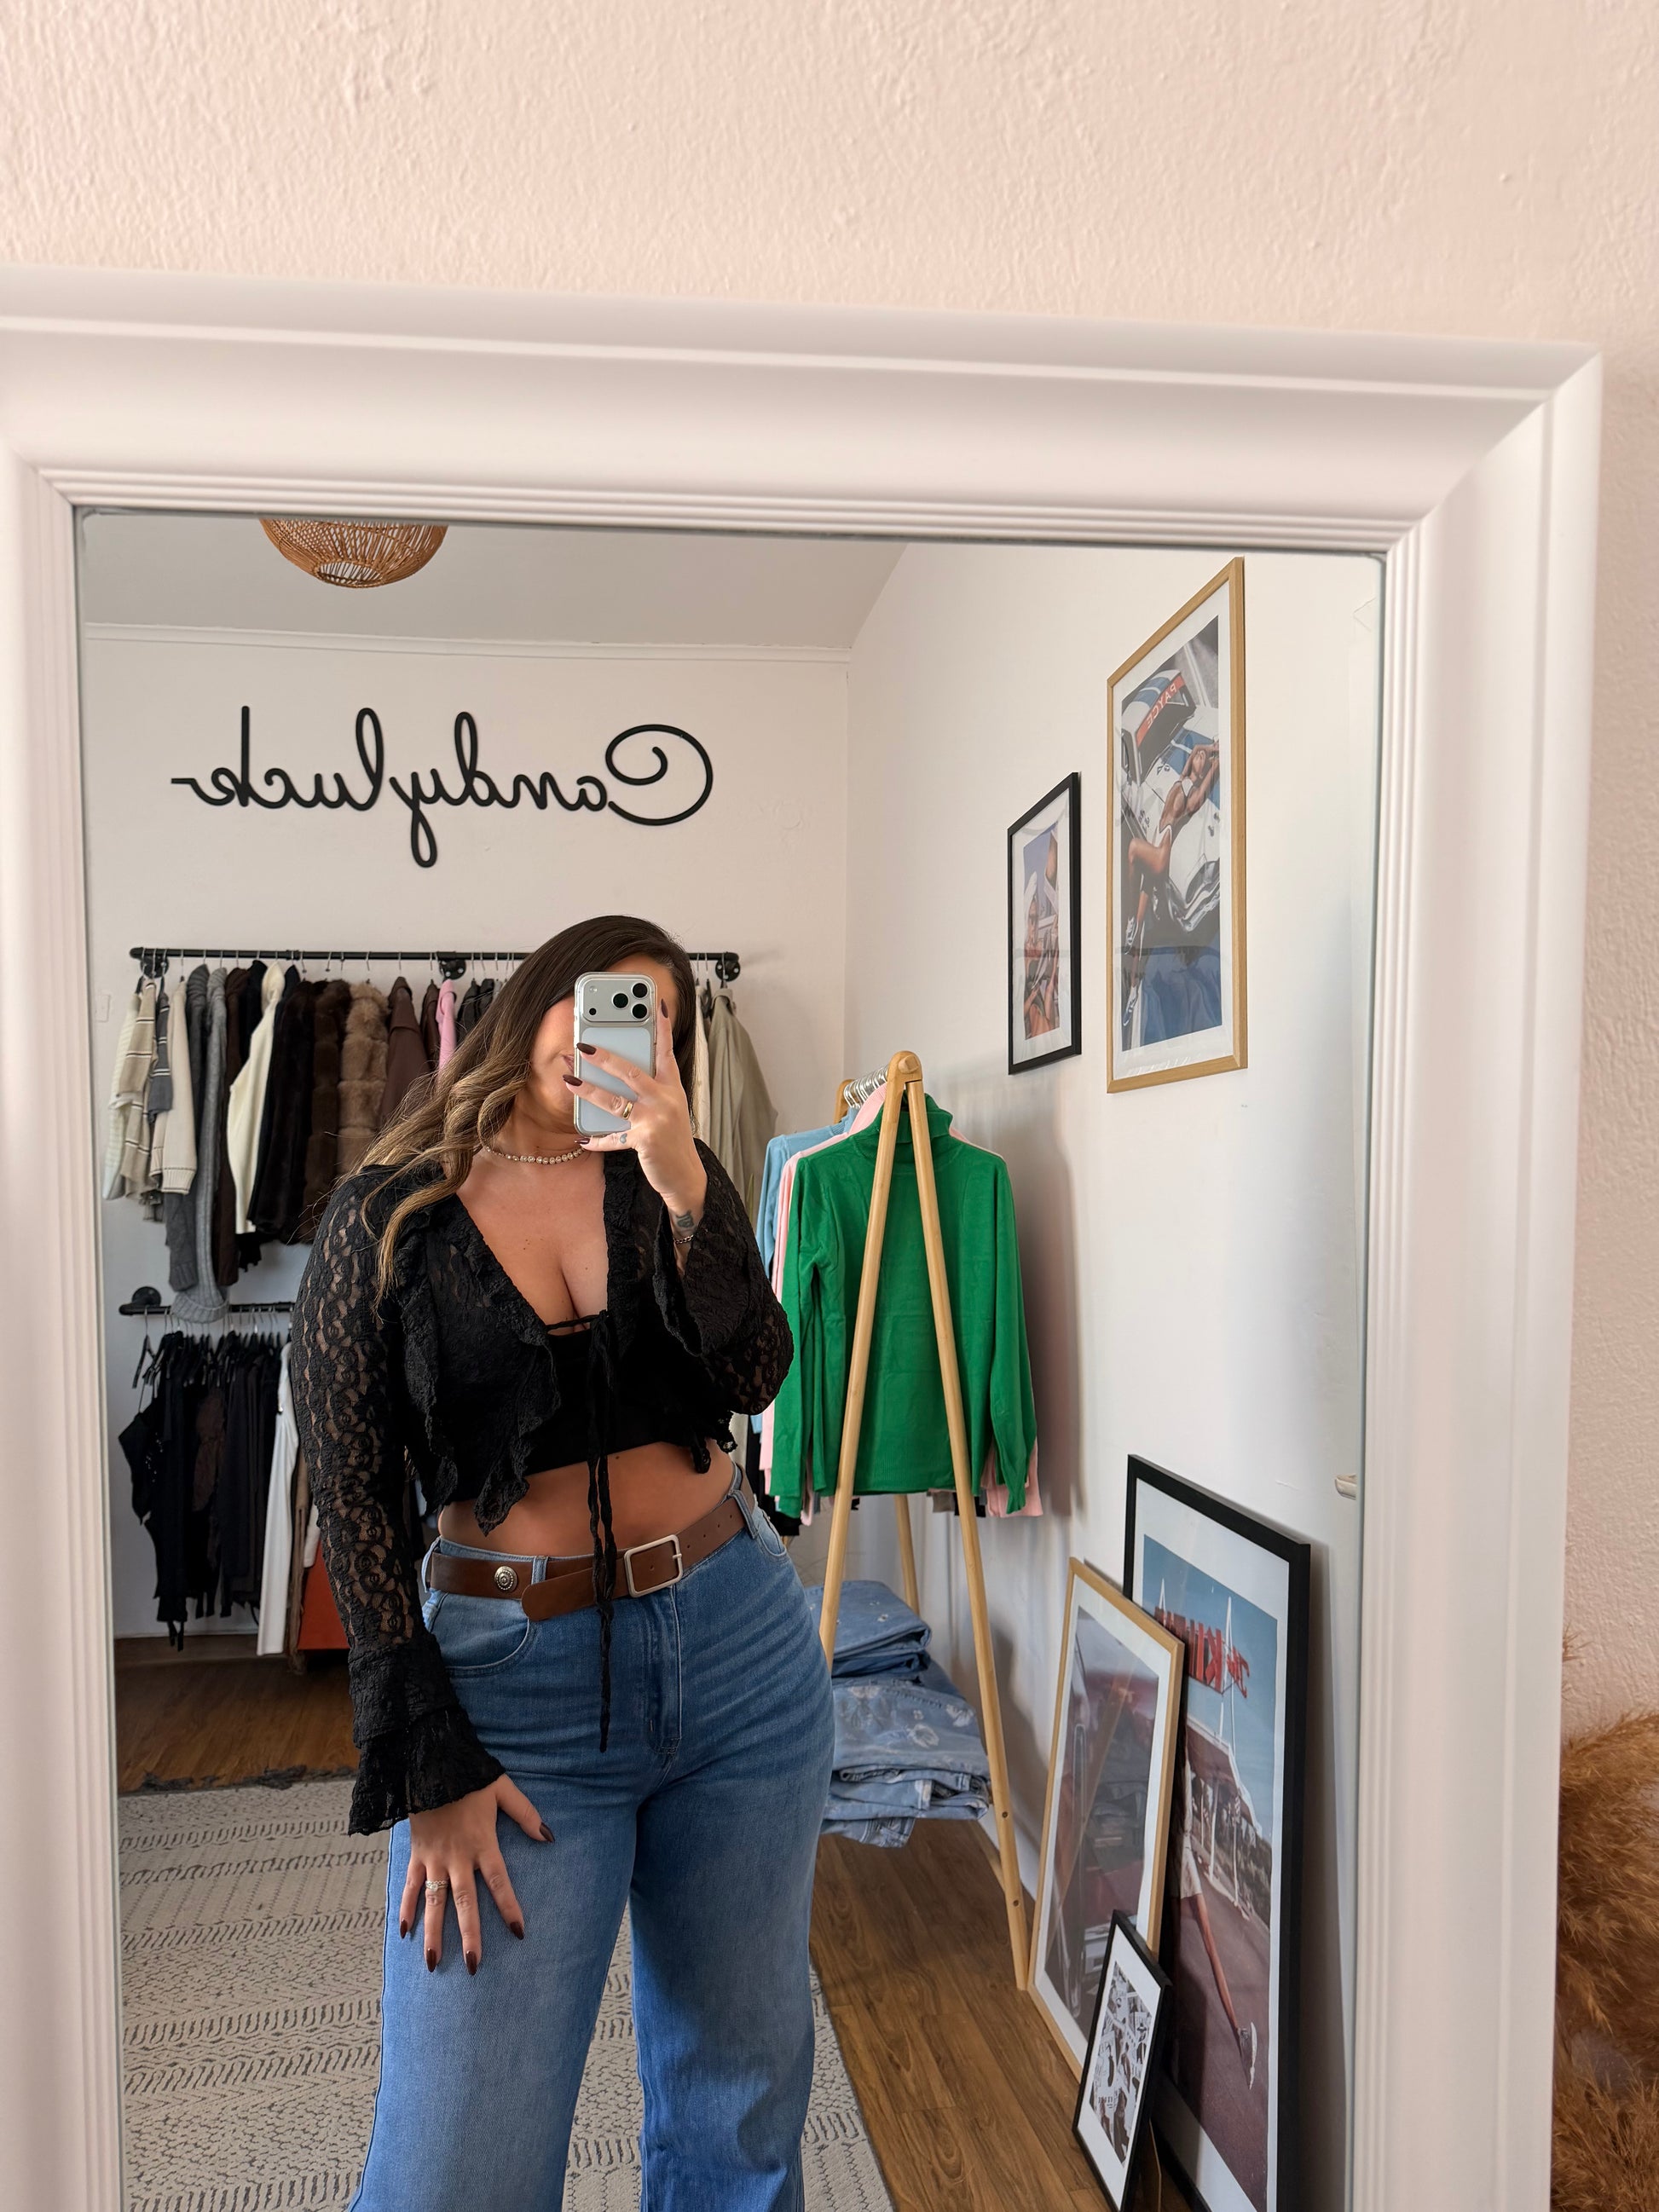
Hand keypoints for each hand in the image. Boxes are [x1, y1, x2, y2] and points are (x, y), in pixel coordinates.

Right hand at [401, 1774, 551, 1972]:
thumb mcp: (503, 1790)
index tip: (518, 1933)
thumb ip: (526, 1814)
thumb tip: (548, 1836)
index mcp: (482, 1843)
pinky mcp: (417, 1854)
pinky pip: (410, 1886)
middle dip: (469, 1936)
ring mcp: (434, 1858)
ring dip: (433, 1933)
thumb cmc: (470, 1776)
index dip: (509, 1908)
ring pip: (434, 1902)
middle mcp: (458, 1857)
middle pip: (465, 1903)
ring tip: (434, 1963)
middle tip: (473, 1966)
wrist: (430, 1762)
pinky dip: (406, 1908)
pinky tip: (404, 1932)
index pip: (500, 1883)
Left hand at [568, 999, 706, 1222]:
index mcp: (672, 1088)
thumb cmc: (672, 1139)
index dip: (662, 1027)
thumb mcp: (669, 1108)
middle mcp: (665, 1100)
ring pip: (615, 1101)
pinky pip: (614, 1138)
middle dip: (605, 1057)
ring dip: (589, 1090)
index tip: (656, 1003)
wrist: (685, 1175)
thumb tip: (617, 1073)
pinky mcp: (645, 1140)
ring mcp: (655, 1120)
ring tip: (569, 1080)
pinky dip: (598, 1139)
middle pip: (631, 1072)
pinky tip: (582, 1138)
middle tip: (583, 1045)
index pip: (666, 1051)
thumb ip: (650, 1089)